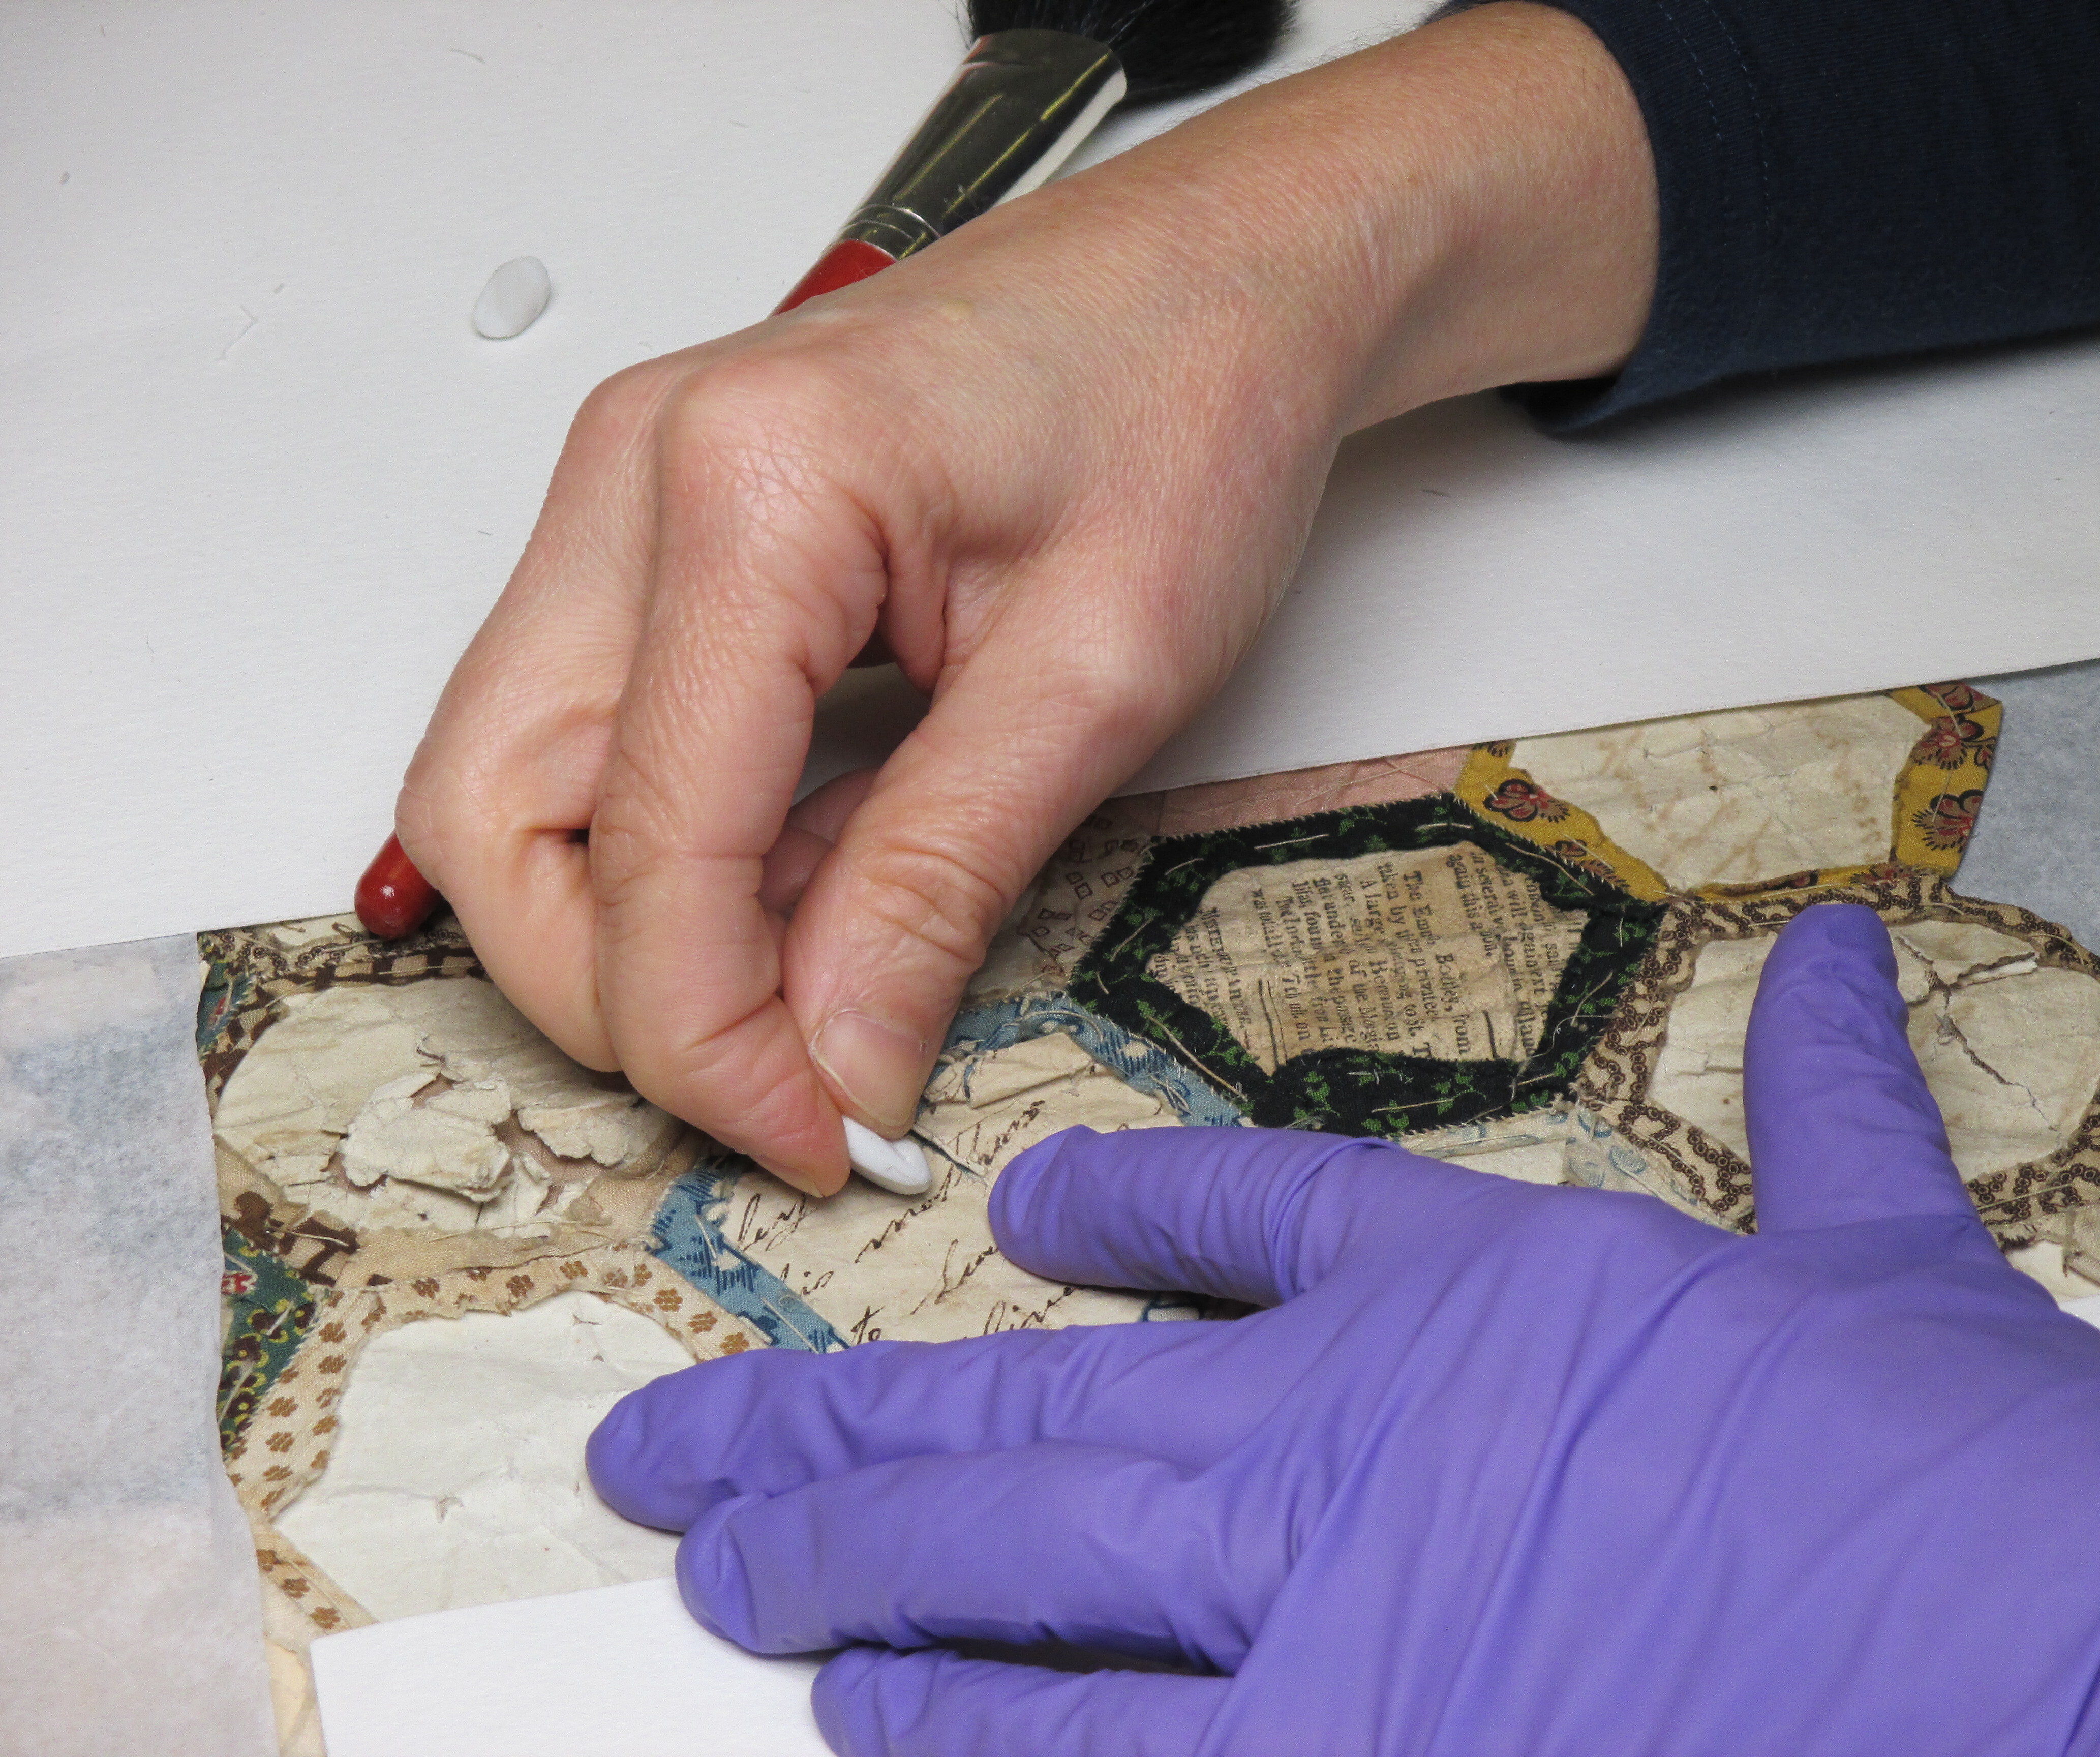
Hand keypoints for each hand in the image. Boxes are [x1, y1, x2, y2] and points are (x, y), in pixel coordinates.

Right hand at [386, 4, 1655, 1191]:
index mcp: (746, 484)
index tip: (816, 1137)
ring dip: (626, 928)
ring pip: (514, 782)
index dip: (712, 1033)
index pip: (649, 838)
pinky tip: (800, 897)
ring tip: (802, 996)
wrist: (1221, 278)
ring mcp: (630, 494)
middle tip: (770, 1086)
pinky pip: (596, 734)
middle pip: (492, 813)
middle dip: (605, 990)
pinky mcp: (662, 532)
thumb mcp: (1098, 677)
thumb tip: (832, 1065)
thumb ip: (936, 882)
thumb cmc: (1189, 407)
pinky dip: (671, 852)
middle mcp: (636, 470)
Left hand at [587, 906, 2099, 1753]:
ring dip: (857, 1601)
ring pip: (1007, 1609)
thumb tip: (1821, 973)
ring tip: (745, 1589)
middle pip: (1020, 1419)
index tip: (1023, 1217)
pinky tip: (888, 1753)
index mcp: (1481, 1295)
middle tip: (676, 1442)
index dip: (1106, 1212)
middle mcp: (1361, 1448)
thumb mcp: (1910, 1274)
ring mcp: (1333, 1645)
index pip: (1235, 1213)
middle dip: (818, 1428)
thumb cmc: (2007, 1503)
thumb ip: (1821, 1113)